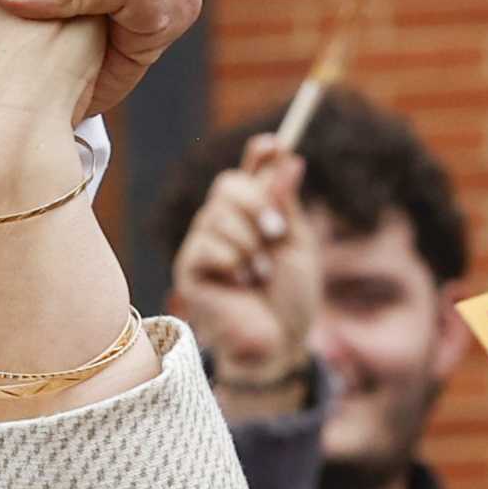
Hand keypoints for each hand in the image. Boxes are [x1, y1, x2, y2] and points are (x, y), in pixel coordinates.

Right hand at [167, 136, 317, 414]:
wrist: (279, 342)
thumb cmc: (291, 299)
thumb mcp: (298, 245)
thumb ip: (287, 204)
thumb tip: (288, 157)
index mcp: (251, 216)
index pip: (247, 172)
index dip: (258, 156)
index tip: (274, 146)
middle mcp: (222, 225)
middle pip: (227, 184)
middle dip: (257, 204)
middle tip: (276, 234)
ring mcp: (202, 246)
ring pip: (217, 215)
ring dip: (250, 244)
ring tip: (259, 274)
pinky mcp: (189, 270)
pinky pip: (208, 245)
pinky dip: (234, 262)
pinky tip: (240, 285)